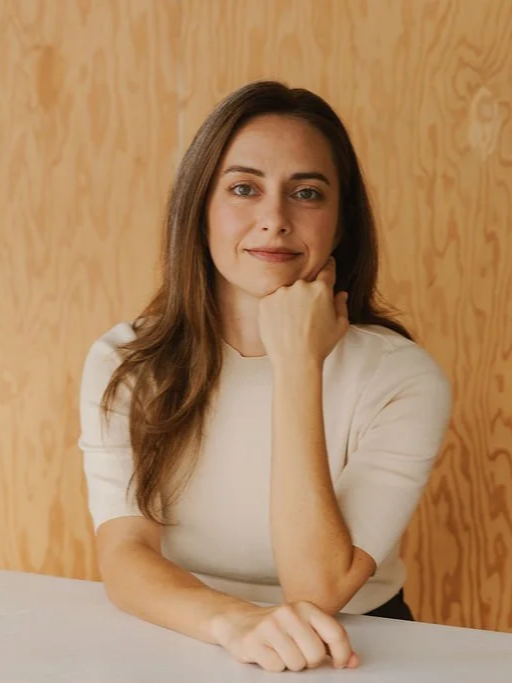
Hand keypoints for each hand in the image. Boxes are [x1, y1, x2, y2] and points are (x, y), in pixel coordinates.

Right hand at [211, 601, 358, 672]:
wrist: (240, 622)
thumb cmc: (278, 627)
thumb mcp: (306, 628)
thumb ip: (330, 643)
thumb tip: (354, 661)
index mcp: (306, 607)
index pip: (335, 633)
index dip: (342, 654)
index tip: (339, 664)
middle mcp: (289, 612)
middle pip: (315, 655)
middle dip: (309, 661)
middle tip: (299, 653)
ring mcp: (270, 625)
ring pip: (296, 664)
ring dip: (290, 664)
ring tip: (281, 651)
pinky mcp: (254, 640)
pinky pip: (276, 667)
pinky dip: (274, 666)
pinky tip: (268, 653)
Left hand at [258, 257, 348, 365]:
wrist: (294, 361)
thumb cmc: (320, 345)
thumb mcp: (340, 325)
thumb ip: (341, 305)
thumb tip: (340, 294)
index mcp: (321, 288)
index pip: (327, 269)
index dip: (328, 268)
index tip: (327, 267)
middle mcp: (300, 286)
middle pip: (305, 283)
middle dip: (307, 294)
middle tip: (307, 315)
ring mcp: (281, 293)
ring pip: (287, 293)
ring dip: (290, 302)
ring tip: (293, 324)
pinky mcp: (265, 302)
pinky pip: (272, 301)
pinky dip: (276, 310)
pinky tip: (282, 326)